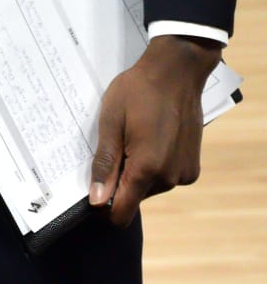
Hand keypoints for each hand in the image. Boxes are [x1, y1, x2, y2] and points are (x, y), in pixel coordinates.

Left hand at [89, 35, 221, 226]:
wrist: (177, 72)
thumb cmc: (138, 92)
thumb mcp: (110, 123)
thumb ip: (105, 164)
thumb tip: (97, 200)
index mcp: (147, 168)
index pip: (122, 211)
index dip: (103, 207)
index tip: (91, 189)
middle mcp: (170, 178)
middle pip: (134, 198)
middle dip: (118, 182)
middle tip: (112, 148)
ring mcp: (184, 173)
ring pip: (148, 187)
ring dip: (135, 171)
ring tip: (130, 139)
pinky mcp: (192, 166)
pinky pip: (164, 177)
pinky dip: (152, 166)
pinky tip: (148, 139)